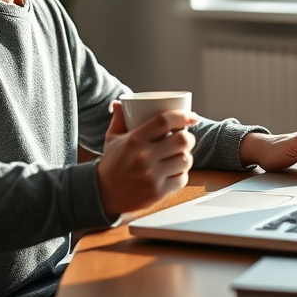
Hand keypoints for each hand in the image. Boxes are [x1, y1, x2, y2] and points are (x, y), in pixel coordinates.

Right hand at [96, 101, 197, 215]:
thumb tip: (120, 102)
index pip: (164, 121)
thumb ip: (118, 120)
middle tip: (185, 139)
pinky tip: (175, 172)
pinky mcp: (158, 192)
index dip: (183, 116)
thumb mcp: (112, 139)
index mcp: (134, 140)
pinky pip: (182, 179)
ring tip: (180, 156)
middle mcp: (143, 157)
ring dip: (186, 157)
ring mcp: (152, 175)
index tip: (192, 116)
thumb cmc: (111, 164)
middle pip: (182, 140)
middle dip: (189, 138)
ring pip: (185, 160)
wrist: (104, 194)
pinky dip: (182, 175)